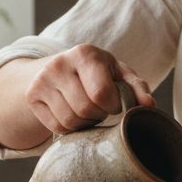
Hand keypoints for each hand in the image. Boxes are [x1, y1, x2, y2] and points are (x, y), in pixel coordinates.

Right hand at [24, 44, 154, 134]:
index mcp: (84, 54)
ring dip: (86, 122)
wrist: (63, 68)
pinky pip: (57, 127)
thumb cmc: (100, 73)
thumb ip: (138, 88)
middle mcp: (59, 64)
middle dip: (99, 114)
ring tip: (88, 109)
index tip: (115, 102)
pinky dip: (70, 127)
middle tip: (101, 107)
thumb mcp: (121, 74)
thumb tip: (149, 106)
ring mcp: (41, 80)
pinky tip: (74, 114)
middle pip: (86, 109)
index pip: (101, 94)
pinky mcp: (32, 96)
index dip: (113, 105)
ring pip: (70, 120)